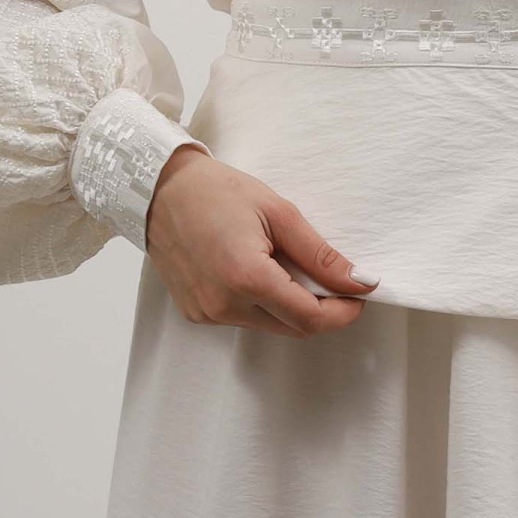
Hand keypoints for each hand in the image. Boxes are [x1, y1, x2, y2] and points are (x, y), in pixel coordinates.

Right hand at [143, 147, 379, 335]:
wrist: (158, 189)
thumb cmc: (217, 191)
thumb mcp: (278, 213)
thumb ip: (320, 255)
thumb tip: (359, 281)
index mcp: (246, 278)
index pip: (311, 319)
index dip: (343, 312)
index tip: (359, 293)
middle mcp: (224, 305)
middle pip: (293, 328)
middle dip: (321, 308)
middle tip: (330, 277)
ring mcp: (207, 313)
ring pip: (270, 325)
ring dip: (291, 305)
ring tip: (286, 264)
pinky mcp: (196, 313)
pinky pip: (244, 318)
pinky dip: (262, 302)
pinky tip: (256, 270)